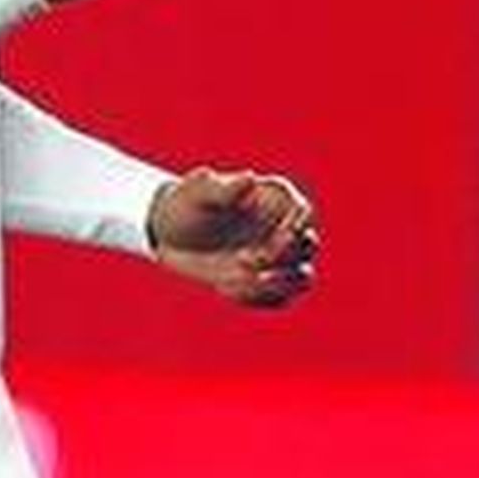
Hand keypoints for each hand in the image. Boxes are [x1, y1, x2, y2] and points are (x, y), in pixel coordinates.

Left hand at [149, 170, 317, 307]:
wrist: (171, 235)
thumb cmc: (186, 205)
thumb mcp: (195, 194)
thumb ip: (221, 188)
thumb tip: (249, 178)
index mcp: (275, 198)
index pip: (303, 212)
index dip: (294, 228)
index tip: (271, 240)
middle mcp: (284, 227)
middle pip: (307, 246)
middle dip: (279, 258)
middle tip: (240, 260)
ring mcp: (279, 258)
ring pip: (303, 277)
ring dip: (279, 286)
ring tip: (240, 283)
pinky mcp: (268, 283)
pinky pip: (280, 299)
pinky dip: (259, 299)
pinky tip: (225, 288)